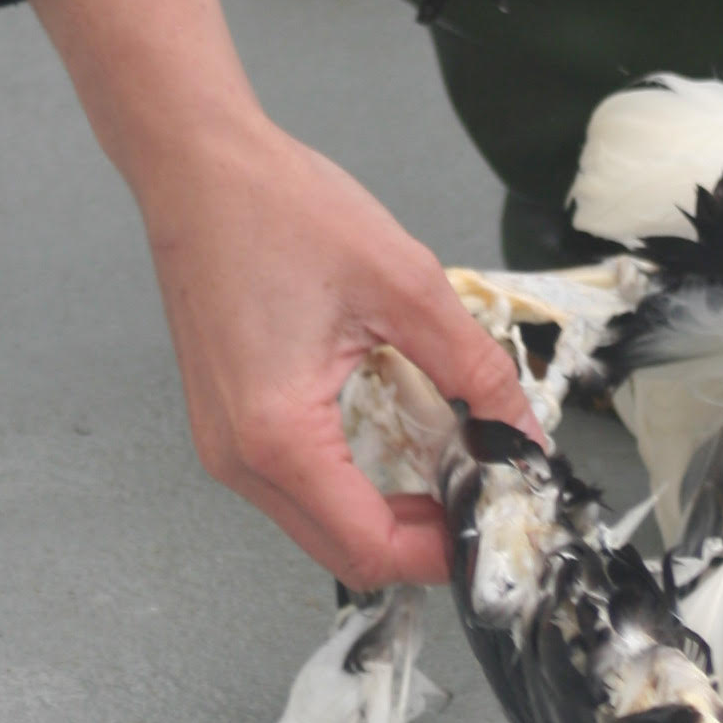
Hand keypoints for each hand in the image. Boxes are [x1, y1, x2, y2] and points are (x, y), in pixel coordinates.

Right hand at [27, 0, 534, 587]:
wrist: (199, 168)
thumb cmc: (280, 212)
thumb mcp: (406, 287)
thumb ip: (474, 367)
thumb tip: (523, 427)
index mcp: (277, 435)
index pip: (371, 548)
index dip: (444, 551)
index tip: (497, 522)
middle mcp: (238, 458)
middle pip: (344, 554)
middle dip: (422, 542)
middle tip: (485, 495)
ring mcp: (223, 446)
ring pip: (319, 526)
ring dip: (389, 515)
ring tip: (453, 464)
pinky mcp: (226, 425)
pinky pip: (298, 488)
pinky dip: (354, 485)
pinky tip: (402, 439)